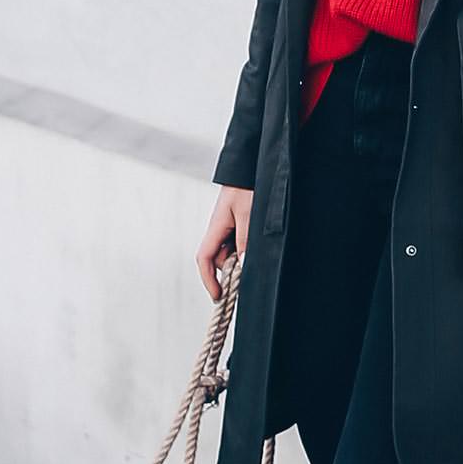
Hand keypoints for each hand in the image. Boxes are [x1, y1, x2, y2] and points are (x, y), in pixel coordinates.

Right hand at [197, 186, 253, 300]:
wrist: (250, 166)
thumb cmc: (248, 186)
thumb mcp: (249, 214)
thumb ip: (245, 239)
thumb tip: (242, 265)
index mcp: (216, 227)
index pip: (205, 259)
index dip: (209, 281)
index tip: (219, 297)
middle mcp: (219, 229)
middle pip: (218, 259)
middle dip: (231, 271)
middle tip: (248, 277)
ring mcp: (227, 227)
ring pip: (230, 252)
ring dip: (241, 259)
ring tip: (257, 252)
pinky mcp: (237, 223)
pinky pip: (238, 242)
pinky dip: (245, 249)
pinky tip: (258, 243)